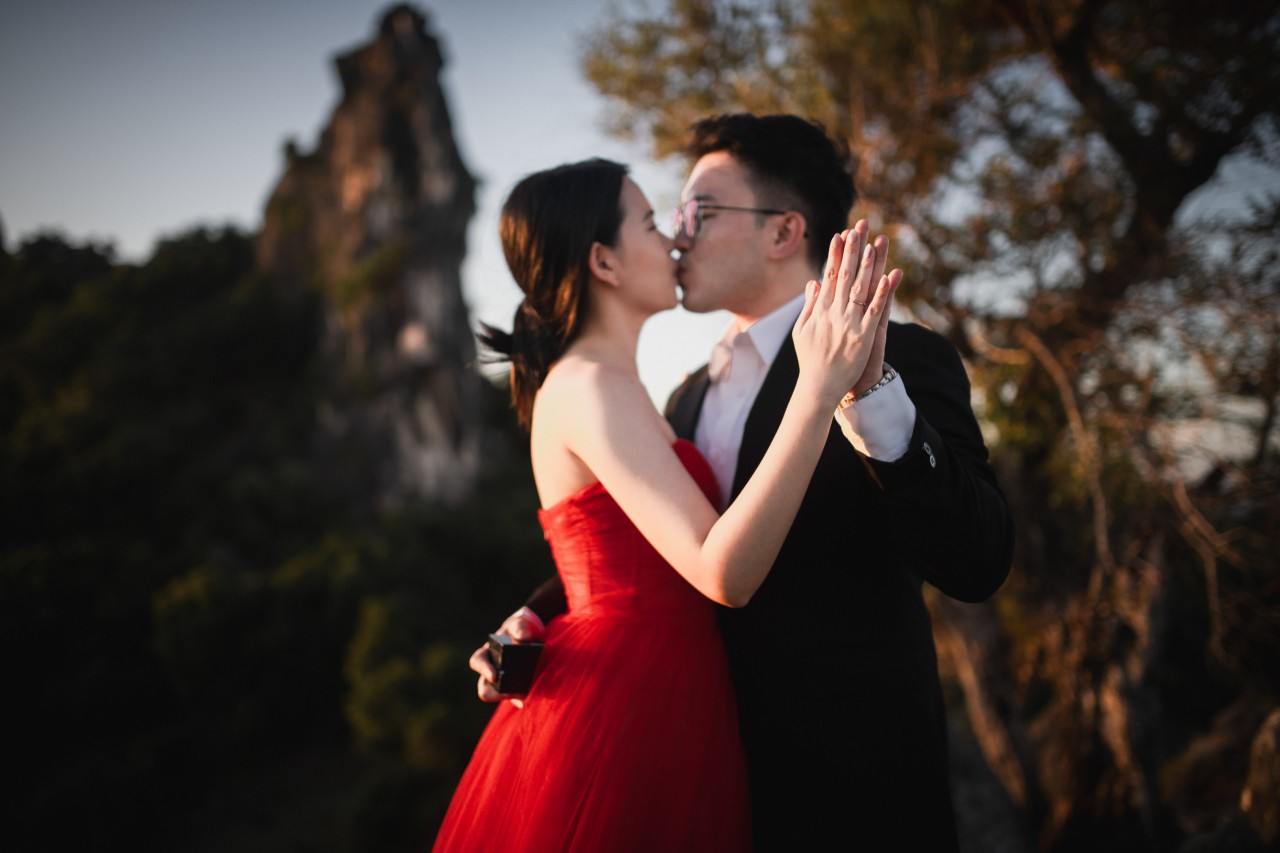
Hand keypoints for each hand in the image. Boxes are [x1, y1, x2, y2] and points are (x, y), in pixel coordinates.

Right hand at [468, 607, 546, 706]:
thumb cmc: (523, 627)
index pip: (478, 662)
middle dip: (496, 694)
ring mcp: (505, 682)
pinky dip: (522, 700)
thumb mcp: (521, 621)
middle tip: (510, 691)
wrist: (537, 635)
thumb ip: (521, 625)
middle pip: (484, 689)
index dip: (484, 669)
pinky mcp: (518, 689)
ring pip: (499, 697)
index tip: (495, 676)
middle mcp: (493, 670)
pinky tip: (529, 698)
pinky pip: (516, 700)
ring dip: (508, 697)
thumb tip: (522, 637)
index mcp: (488, 653)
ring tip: (522, 695)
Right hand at [793, 226, 900, 406]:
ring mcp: (849, 325)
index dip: (835, 254)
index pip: (828, 276)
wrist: (819, 387)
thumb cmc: (810, 359)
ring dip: (868, 266)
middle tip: (858, 228)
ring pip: (860, 289)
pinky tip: (890, 277)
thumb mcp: (802, 330)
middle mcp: (834, 314)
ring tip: (874, 244)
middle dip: (852, 251)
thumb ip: (810, 305)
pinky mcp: (864, 338)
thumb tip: (813, 282)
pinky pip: (875, 312)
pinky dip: (883, 294)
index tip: (840, 234)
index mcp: (820, 311)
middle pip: (844, 276)